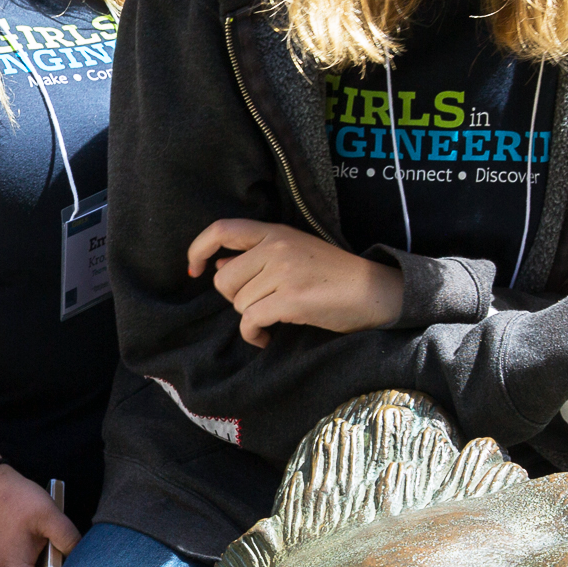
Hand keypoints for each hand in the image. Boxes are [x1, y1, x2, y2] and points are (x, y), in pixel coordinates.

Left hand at [185, 219, 404, 347]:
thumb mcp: (293, 253)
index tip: (193, 269)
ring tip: (274, 317)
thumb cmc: (331, 275)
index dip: (198, 248)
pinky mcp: (292, 299)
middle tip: (261, 303)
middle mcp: (277, 247)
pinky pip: (251, 322)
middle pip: (224, 280)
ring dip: (251, 318)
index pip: (222, 229)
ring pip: (238, 303)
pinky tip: (268, 336)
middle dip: (236, 299)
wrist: (374, 291)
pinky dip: (255, 335)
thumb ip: (255, 256)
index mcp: (275, 232)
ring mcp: (285, 272)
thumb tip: (216, 265)